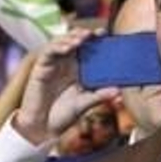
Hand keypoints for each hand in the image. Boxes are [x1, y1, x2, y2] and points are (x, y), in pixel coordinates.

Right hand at [15, 29, 119, 145]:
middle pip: (74, 40)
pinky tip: (67, 48)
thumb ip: (100, 96)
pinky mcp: (41, 67)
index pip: (87, 49)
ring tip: (82, 39)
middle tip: (94, 34)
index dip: (95, 39)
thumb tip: (119, 91)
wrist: (43, 127)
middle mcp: (66, 63)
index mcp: (78, 69)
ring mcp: (53, 63)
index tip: (105, 34)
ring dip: (71, 38)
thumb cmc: (63, 115)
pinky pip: (48, 51)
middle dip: (83, 34)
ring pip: (61, 42)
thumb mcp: (85, 104)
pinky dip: (57, 47)